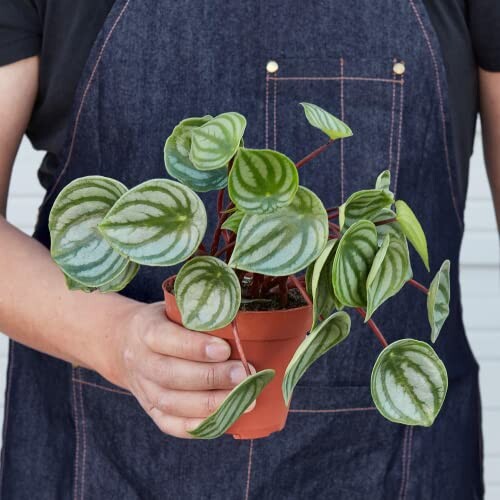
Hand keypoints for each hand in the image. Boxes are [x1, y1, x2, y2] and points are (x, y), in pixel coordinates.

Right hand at [112, 302, 254, 437]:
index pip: (166, 339)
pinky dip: (198, 426)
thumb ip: (199, 314)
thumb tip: (242, 321)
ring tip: (245, 398)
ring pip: (173, 403)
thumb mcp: (174, 307)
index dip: (195, 347)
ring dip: (211, 404)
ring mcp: (143, 389)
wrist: (124, 343)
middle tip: (244, 374)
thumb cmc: (164, 321)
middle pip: (172, 375)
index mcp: (145, 330)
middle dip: (211, 377)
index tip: (225, 349)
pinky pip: (171, 424)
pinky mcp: (150, 410)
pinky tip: (226, 418)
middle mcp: (140, 361)